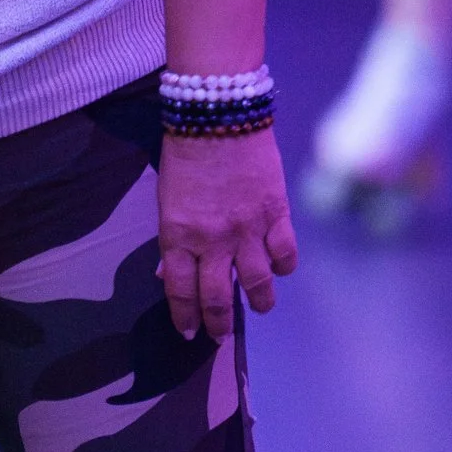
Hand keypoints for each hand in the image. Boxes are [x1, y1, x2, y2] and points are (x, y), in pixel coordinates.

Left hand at [157, 128, 296, 340]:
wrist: (219, 116)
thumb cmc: (185, 156)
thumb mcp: (166, 201)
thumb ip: (172, 240)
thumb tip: (168, 272)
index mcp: (178, 237)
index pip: (180, 290)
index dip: (185, 317)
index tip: (190, 332)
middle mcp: (212, 242)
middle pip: (218, 297)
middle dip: (219, 324)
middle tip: (221, 336)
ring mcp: (247, 230)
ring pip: (258, 283)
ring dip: (259, 302)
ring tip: (260, 307)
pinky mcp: (276, 214)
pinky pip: (285, 254)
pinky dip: (284, 267)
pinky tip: (281, 270)